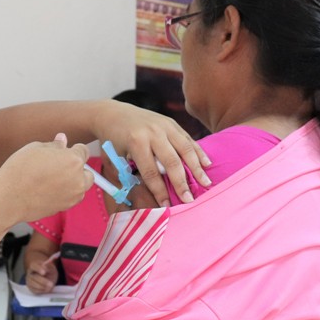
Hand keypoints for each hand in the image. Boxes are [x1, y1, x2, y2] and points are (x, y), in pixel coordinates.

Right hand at [0, 134, 91, 223]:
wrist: (9, 198)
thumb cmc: (19, 171)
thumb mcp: (35, 148)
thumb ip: (54, 145)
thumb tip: (62, 140)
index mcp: (73, 160)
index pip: (83, 151)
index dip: (73, 149)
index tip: (63, 152)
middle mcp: (78, 179)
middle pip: (87, 172)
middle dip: (77, 168)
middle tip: (58, 167)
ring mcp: (73, 196)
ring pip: (80, 187)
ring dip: (72, 182)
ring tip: (50, 179)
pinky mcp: (66, 207)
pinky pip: (71, 197)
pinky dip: (64, 193)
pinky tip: (47, 190)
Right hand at [25, 259, 58, 294]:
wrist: (47, 277)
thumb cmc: (49, 271)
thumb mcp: (51, 268)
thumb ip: (49, 268)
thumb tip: (46, 270)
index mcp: (33, 266)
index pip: (33, 266)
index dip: (38, 269)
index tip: (44, 272)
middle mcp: (30, 274)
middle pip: (34, 277)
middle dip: (43, 281)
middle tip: (51, 284)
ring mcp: (29, 281)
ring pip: (34, 285)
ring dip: (43, 287)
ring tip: (51, 286)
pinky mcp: (31, 288)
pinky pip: (36, 290)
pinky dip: (42, 290)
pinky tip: (48, 289)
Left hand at [96, 101, 210, 206]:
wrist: (113, 114)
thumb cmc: (113, 141)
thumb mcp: (116, 158)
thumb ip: (130, 175)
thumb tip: (147, 196)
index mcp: (136, 142)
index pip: (151, 172)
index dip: (159, 191)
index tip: (166, 206)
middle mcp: (153, 133)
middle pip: (171, 162)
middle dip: (181, 183)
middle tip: (190, 200)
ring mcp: (164, 126)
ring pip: (185, 149)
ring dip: (197, 168)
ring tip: (205, 184)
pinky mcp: (171, 123)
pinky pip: (188, 139)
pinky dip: (199, 152)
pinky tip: (207, 164)